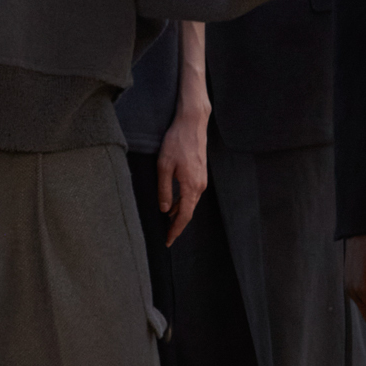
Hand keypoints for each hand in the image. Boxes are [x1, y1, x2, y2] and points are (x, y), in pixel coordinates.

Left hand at [156, 99, 208, 246]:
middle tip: (166, 236)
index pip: (184, 216)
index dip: (175, 230)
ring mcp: (201, 180)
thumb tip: (165, 210)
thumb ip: (164, 190)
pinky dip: (182, 203)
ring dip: (179, 214)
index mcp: (191, 186)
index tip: (167, 241)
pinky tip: (172, 205)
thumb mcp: (164, 166)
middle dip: (177, 225)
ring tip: (167, 223)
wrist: (192, 124)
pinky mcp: (200, 174)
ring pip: (190, 203)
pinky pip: (191, 194)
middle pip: (188, 212)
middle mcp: (200, 186)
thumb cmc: (176, 142)